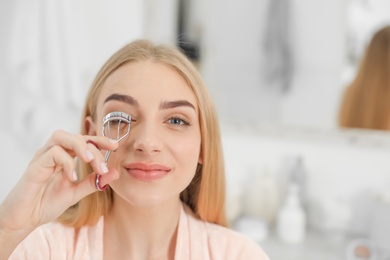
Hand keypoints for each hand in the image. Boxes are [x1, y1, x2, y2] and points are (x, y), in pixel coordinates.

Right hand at [0, 130, 118, 234]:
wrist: (24, 219)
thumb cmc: (46, 203)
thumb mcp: (76, 192)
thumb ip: (94, 182)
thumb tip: (116, 172)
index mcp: (64, 156)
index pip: (84, 141)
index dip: (100, 141)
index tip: (115, 146)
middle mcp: (53, 152)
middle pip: (76, 136)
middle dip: (95, 145)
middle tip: (105, 163)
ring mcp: (43, 157)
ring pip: (62, 137)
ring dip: (81, 146)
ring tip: (91, 161)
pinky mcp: (35, 165)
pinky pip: (53, 153)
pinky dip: (67, 163)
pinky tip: (73, 177)